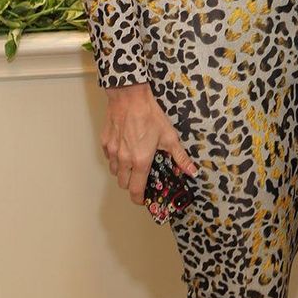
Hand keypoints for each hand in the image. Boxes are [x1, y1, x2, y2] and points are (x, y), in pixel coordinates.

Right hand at [101, 82, 196, 203]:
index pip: (135, 190)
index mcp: (140, 161)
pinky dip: (116, 158)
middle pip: (123, 184)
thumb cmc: (149, 115)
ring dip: (123, 172)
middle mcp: (124, 159)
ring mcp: (112, 151)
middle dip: (132, 185)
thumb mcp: (169, 137)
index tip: (143, 200)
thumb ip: (180, 157)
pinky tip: (125, 149)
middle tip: (141, 178)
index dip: (139, 199)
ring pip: (115, 171)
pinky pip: (109, 157)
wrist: (129, 97)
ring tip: (133, 163)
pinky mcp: (105, 142)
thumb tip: (192, 171)